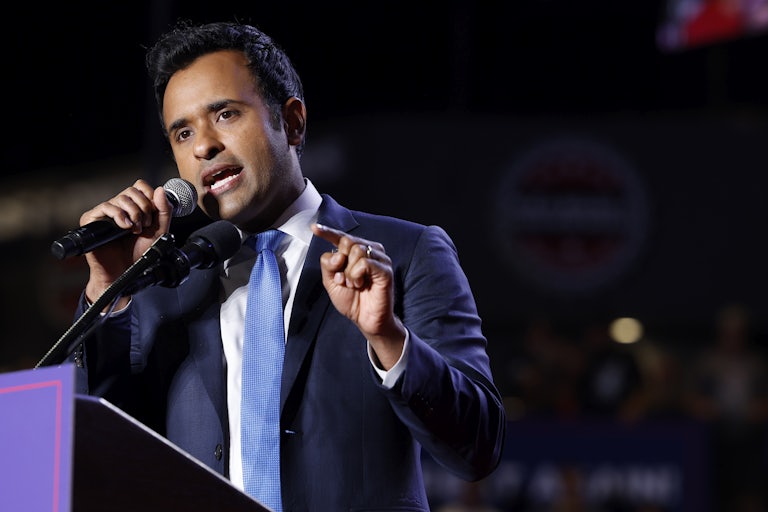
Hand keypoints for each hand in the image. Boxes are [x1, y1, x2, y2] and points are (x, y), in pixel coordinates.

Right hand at [82, 179, 171, 304]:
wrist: (125, 270)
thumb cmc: (139, 252)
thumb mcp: (159, 231)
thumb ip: (164, 211)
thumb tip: (160, 189)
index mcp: (134, 206)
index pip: (140, 186)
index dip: (149, 196)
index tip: (153, 213)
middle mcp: (119, 207)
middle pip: (132, 190)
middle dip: (144, 207)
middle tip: (144, 225)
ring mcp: (106, 212)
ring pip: (121, 198)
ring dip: (133, 214)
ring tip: (135, 229)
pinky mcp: (92, 219)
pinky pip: (106, 206)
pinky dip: (119, 215)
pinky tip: (125, 227)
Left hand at [311, 223, 405, 368]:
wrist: (365, 319)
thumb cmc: (351, 300)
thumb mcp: (331, 282)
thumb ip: (328, 265)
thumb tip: (338, 255)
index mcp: (356, 252)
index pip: (341, 237)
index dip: (327, 232)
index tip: (313, 228)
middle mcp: (370, 251)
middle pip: (348, 241)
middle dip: (341, 263)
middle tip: (345, 280)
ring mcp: (380, 259)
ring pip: (356, 250)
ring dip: (349, 272)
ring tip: (355, 284)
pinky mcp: (385, 269)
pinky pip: (365, 262)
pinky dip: (356, 274)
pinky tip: (360, 284)